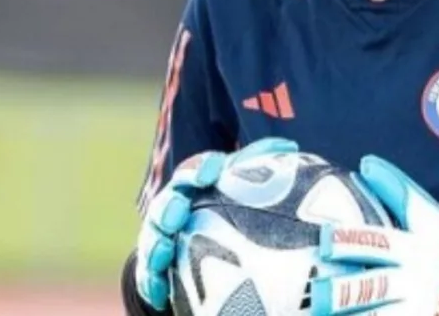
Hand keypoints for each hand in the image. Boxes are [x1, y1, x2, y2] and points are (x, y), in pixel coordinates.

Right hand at [134, 137, 298, 310]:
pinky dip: (154, 283)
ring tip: (163, 250)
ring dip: (155, 244)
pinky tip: (161, 294)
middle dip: (169, 206)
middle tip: (178, 210)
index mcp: (197, 184)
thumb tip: (288, 144)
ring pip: (154, 238)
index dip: (200, 169)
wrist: (211, 245)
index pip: (196, 171)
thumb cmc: (235, 207)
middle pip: (168, 204)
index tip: (209, 172)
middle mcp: (176, 206)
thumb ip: (263, 164)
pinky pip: (150, 276)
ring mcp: (163, 237)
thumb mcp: (249, 185)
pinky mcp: (156, 267)